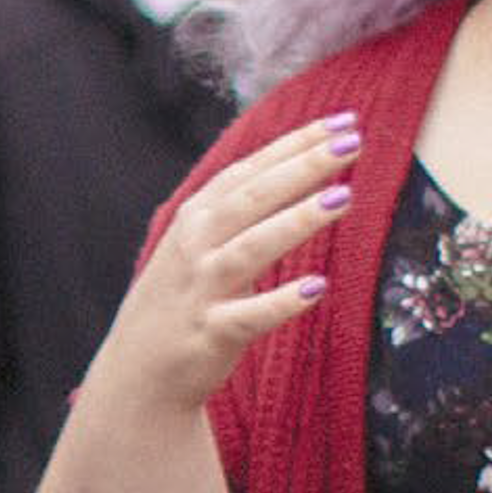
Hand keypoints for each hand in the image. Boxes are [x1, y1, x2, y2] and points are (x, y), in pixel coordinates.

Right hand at [85, 112, 359, 413]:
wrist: (139, 371)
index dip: (296, 143)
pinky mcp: (210, 333)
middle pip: (255, 196)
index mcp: (196, 215)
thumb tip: (299, 168)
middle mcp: (196, 243)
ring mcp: (201, 288)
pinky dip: (282, 301)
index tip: (343, 121)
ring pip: (252, 246)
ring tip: (342, 198)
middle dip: (304, 166)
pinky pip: (250, 315)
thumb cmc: (182, 299)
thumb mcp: (199, 242)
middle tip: (352, 142)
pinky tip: (317, 287)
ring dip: (296, 221)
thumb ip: (240, 207)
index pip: (252, 169)